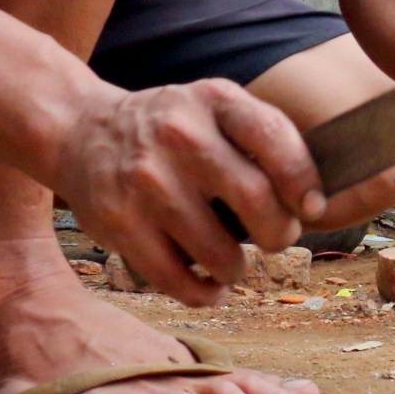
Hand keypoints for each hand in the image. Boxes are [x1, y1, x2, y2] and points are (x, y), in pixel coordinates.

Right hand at [49, 79, 324, 305]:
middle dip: (279, 233)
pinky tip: (211, 287)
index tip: (310, 207)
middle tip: (277, 239)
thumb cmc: (170, 128)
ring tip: (235, 263)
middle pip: (254, 199)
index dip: (303, 180)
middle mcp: (179, 136)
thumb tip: (313, 202)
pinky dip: (203, 292)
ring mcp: (146, 181)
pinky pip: (175, 277)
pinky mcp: (119, 222)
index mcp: (213, 100)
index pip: (274, 138)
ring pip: (218, 250)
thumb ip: (261, 137)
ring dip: (238, 268)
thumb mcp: (214, 106)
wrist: (82, 131)